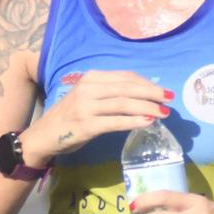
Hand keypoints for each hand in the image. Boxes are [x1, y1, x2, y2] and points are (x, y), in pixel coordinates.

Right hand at [22, 70, 171, 166]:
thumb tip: (143, 95)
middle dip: (152, 93)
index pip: (125, 77)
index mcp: (91, 78)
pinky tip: (147, 122)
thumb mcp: (88, 97)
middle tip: (169, 100)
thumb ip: (110, 94)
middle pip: (127, 88)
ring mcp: (86, 107)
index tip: (163, 91)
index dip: (147, 83)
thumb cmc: (70, 117)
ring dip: (147, 107)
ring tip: (163, 112)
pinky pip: (115, 121)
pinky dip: (133, 121)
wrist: (44, 136)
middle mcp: (88, 88)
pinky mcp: (86, 125)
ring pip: (123, 103)